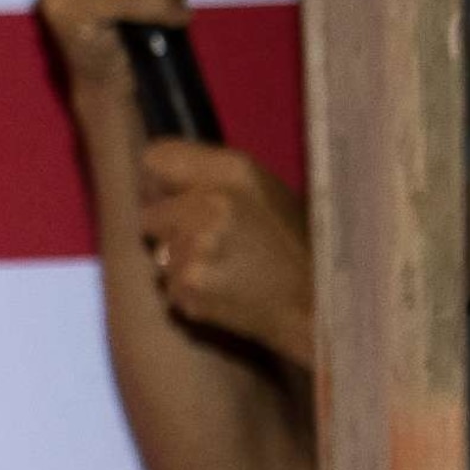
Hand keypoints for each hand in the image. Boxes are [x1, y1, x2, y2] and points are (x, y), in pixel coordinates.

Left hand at [138, 139, 315, 367]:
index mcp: (234, 171)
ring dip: (181, 263)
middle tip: (213, 245)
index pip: (155, 159)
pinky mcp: (191, 284)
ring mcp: (198, 246)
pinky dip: (189, 292)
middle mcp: (211, 202)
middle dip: (170, 230)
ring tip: (228, 270)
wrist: (320, 309)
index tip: (174, 200)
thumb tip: (156, 178)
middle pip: (148, 213)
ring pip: (158, 253)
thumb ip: (210, 176)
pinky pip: (168, 285)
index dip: (160, 184)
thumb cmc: (294, 248)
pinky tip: (226, 292)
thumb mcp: (263, 192)